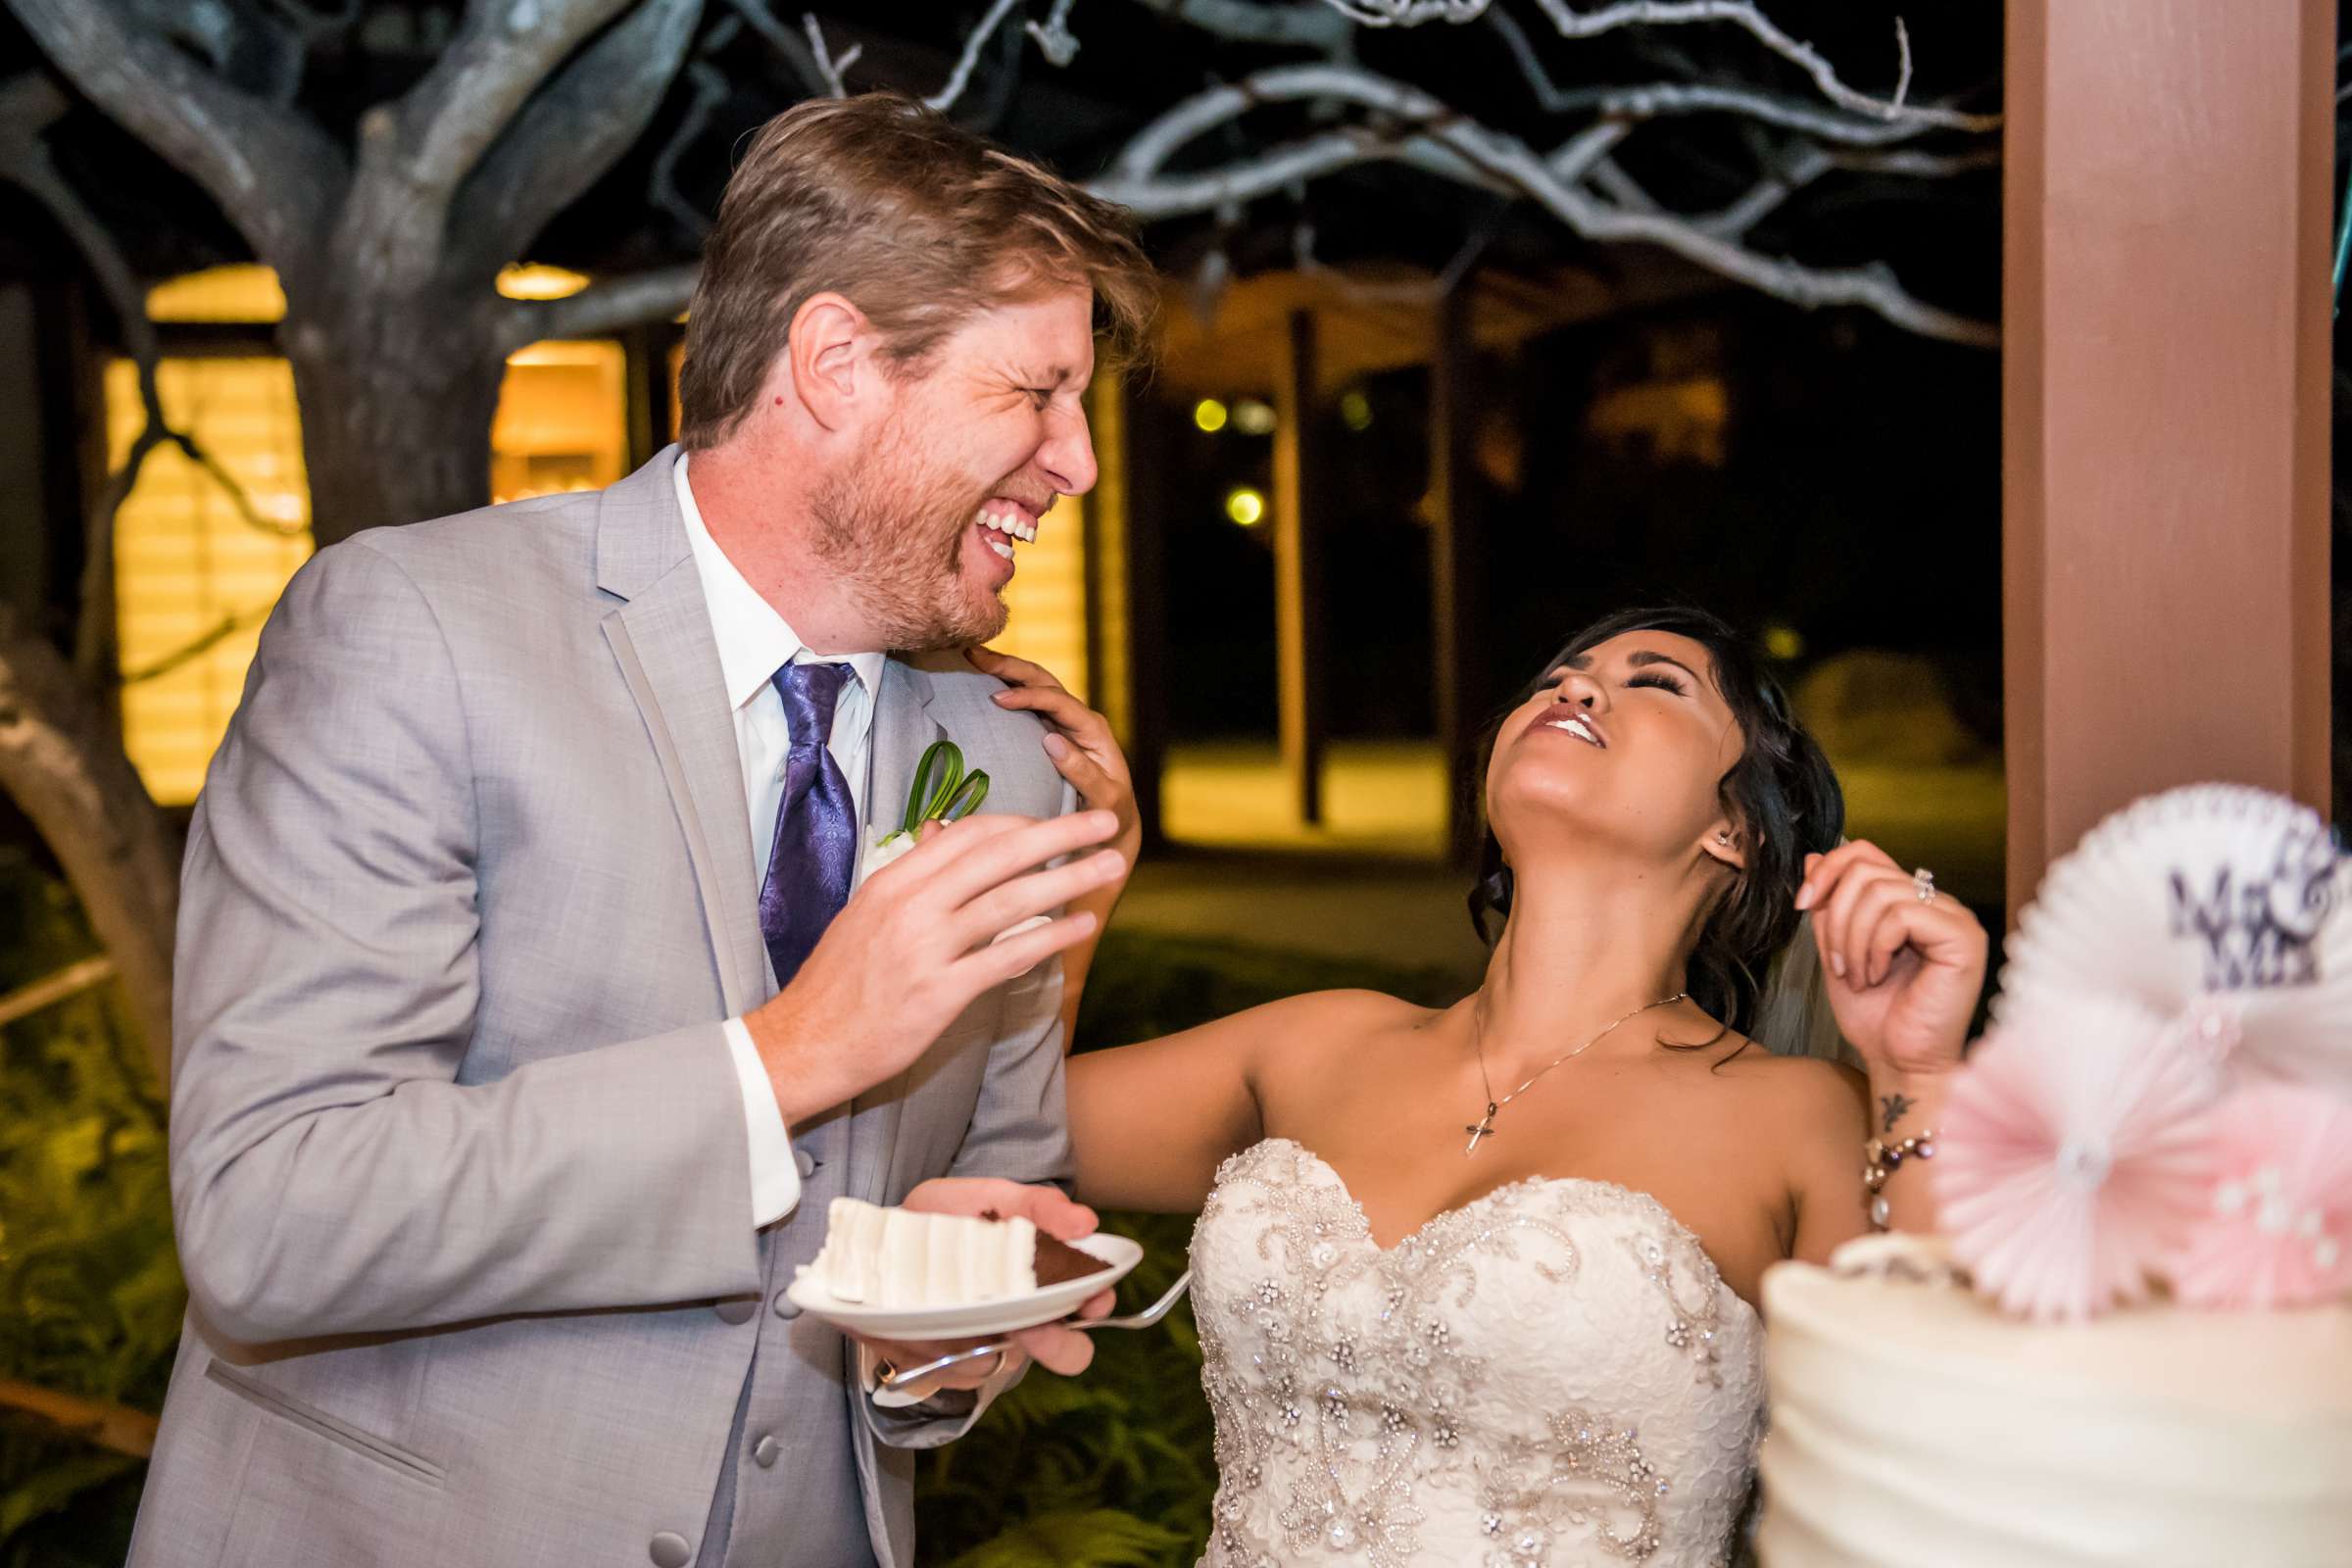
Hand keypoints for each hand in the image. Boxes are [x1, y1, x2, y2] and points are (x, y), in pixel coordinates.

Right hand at [746, 812, 1125, 1123]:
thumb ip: (911, 875)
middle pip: (998, 855)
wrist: (804, 1044)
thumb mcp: (865, 913)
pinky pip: (1006, 957)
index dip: (1018, 823)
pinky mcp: (939, 993)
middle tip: (1105, 822)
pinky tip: (1081, 927)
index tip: (1052, 823)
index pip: (967, 835)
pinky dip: (1049, 938)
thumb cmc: (838, 983)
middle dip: (1059, 835)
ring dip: (1068, 879)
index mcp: (893, 881)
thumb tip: (944, 833)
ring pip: (1010, 900)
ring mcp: (926, 948)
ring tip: (1110, 867)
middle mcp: (911, 906)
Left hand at [850, 1178, 1115, 1391]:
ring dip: (976, 1337)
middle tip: (1029, 1324)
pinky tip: (915, 1316)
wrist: (883, 1237)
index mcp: (1045, 1283)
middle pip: (1064, 1353)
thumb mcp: (991, 1197)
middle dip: (1053, 1343)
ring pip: (998, 1363)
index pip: (1089, 1307)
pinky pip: (946, 1371)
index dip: (1095, 1304)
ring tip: (943, 1300)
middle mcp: (1023, 1323)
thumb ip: (1038, 1205)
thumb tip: (1086, 1222)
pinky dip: (932, 1344)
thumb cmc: (949, 1216)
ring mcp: (985, 1349)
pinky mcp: (942, 1369)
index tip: (1089, 1297)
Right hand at [971, 648, 1141, 883]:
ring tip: (972, 656)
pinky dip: (1004, 686)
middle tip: (974, 654)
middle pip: (1043, 680)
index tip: (998, 699)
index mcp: (1092, 729)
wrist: (1112, 821)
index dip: (1028, 696)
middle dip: (1009, 665)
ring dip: (1003, 668)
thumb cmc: (1110, 812)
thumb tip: (1051, 740)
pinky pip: (1026, 701)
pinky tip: (980, 680)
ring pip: (1033, 684)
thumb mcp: (1103, 797)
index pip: (1058, 701)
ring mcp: (1063, 721)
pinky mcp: (1049, 728)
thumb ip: (1082, 771)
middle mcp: (1078, 717)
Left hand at [1796, 840, 1987, 1081]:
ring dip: (1852, 939)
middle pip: (1866, 869)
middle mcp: (1935, 903)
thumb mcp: (1835, 950)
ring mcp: (1953, 917)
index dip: (1827, 870)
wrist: (1898, 1061)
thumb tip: (1813, 856)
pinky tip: (1877, 976)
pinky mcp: (1963, 937)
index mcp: (1908, 902)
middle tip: (1836, 963)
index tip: (1803, 905)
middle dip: (1835, 916)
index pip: (1865, 853)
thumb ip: (1828, 906)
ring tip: (1857, 976)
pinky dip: (1875, 947)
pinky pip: (1902, 915)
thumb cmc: (1874, 1015)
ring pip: (1879, 892)